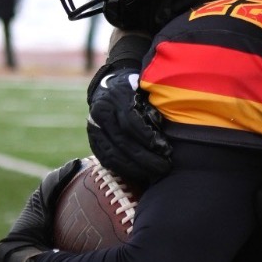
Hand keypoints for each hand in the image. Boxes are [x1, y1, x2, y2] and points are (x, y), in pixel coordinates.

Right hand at [86, 71, 170, 187]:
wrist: (109, 87)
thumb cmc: (137, 89)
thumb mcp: (147, 87)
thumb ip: (156, 101)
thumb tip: (168, 122)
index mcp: (115, 96)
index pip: (130, 121)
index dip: (148, 137)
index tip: (166, 148)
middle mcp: (101, 113)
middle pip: (123, 141)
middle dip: (146, 158)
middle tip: (165, 167)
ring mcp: (94, 128)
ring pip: (113, 154)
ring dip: (136, 168)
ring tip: (155, 174)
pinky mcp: (93, 141)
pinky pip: (106, 160)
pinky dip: (124, 170)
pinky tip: (140, 174)